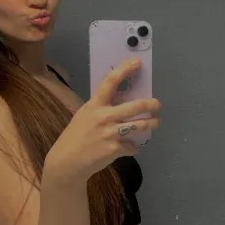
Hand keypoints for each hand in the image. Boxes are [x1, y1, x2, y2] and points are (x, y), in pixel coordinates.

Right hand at [46, 59, 159, 181]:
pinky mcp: (115, 149)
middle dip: (151, 105)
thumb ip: (101, 108)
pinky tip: (130, 147)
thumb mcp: (85, 116)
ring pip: (140, 126)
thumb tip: (121, 102)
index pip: (110, 82)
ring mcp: (110, 133)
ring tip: (155, 122)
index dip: (125, 69)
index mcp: (94, 105)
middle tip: (157, 105)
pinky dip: (133, 147)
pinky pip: (132, 146)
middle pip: (135, 106)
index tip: (137, 62)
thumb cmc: (76, 136)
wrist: (67, 162)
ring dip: (152, 124)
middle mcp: (104, 117)